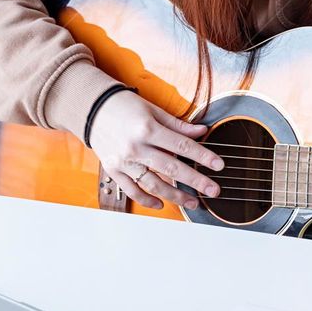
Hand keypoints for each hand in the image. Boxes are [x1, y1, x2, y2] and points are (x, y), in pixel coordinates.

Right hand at [88, 89, 223, 210]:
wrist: (93, 109)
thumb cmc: (125, 106)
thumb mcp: (153, 110)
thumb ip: (178, 125)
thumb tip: (202, 131)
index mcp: (148, 128)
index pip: (182, 146)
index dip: (203, 156)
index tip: (219, 165)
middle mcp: (136, 147)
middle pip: (172, 169)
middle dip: (196, 181)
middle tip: (214, 190)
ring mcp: (124, 161)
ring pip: (154, 184)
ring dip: (175, 196)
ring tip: (193, 202)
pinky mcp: (114, 170)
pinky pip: (132, 191)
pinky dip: (147, 200)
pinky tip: (161, 204)